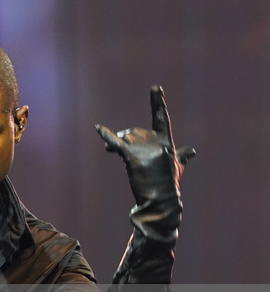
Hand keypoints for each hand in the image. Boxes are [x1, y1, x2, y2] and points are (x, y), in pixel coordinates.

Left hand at [95, 86, 194, 208]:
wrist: (160, 203)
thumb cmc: (168, 187)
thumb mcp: (176, 168)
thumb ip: (181, 156)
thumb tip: (192, 151)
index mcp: (167, 143)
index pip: (162, 119)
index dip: (158, 103)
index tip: (155, 88)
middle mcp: (156, 143)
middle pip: (136, 132)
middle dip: (126, 139)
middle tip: (115, 150)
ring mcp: (144, 149)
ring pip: (126, 137)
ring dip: (117, 143)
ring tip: (113, 152)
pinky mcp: (132, 157)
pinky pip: (116, 143)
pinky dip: (106, 135)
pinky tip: (98, 129)